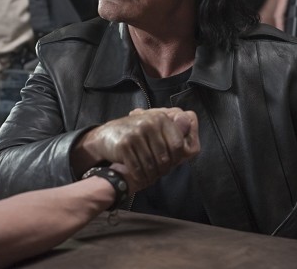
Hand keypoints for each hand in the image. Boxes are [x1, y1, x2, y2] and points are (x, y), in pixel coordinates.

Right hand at [83, 108, 199, 190]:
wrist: (106, 135)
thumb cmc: (136, 134)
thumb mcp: (155, 128)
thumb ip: (175, 131)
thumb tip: (191, 132)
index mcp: (161, 118)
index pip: (178, 145)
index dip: (176, 159)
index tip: (170, 164)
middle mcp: (150, 123)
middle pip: (165, 157)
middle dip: (163, 170)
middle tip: (158, 173)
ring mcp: (136, 133)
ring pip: (152, 165)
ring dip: (151, 176)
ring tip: (149, 177)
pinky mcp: (124, 144)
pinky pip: (138, 168)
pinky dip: (140, 177)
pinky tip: (140, 178)